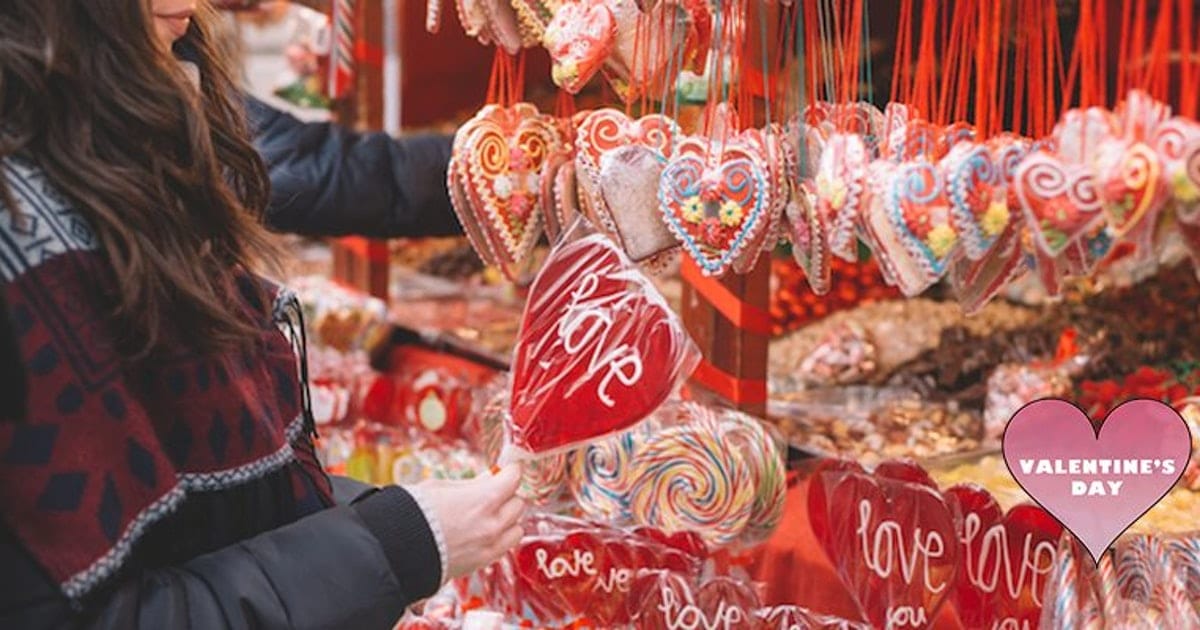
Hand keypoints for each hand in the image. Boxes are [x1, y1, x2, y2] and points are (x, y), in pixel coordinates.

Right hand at [412, 465, 526, 579]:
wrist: (398, 549)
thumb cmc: (414, 514)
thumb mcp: (442, 487)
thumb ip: (473, 484)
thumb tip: (490, 478)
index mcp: (483, 500)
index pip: (514, 478)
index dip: (509, 470)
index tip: (506, 469)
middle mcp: (492, 524)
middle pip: (518, 502)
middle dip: (507, 495)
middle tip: (493, 491)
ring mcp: (490, 545)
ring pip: (517, 526)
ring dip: (508, 518)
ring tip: (489, 515)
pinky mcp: (483, 562)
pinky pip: (506, 546)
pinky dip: (501, 537)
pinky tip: (485, 533)